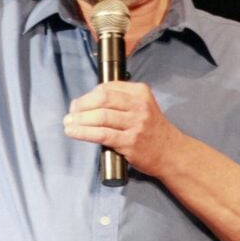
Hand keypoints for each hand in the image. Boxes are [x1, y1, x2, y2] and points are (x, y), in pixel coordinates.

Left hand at [63, 81, 181, 177]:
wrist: (171, 153)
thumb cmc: (152, 129)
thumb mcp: (142, 105)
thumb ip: (120, 100)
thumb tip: (88, 100)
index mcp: (140, 92)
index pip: (108, 87)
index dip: (89, 94)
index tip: (79, 102)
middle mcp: (139, 106)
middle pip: (103, 99)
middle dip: (82, 105)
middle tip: (71, 112)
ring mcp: (136, 124)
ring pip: (101, 117)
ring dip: (79, 119)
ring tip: (68, 123)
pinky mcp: (130, 142)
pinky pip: (102, 135)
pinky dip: (84, 132)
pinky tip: (73, 132)